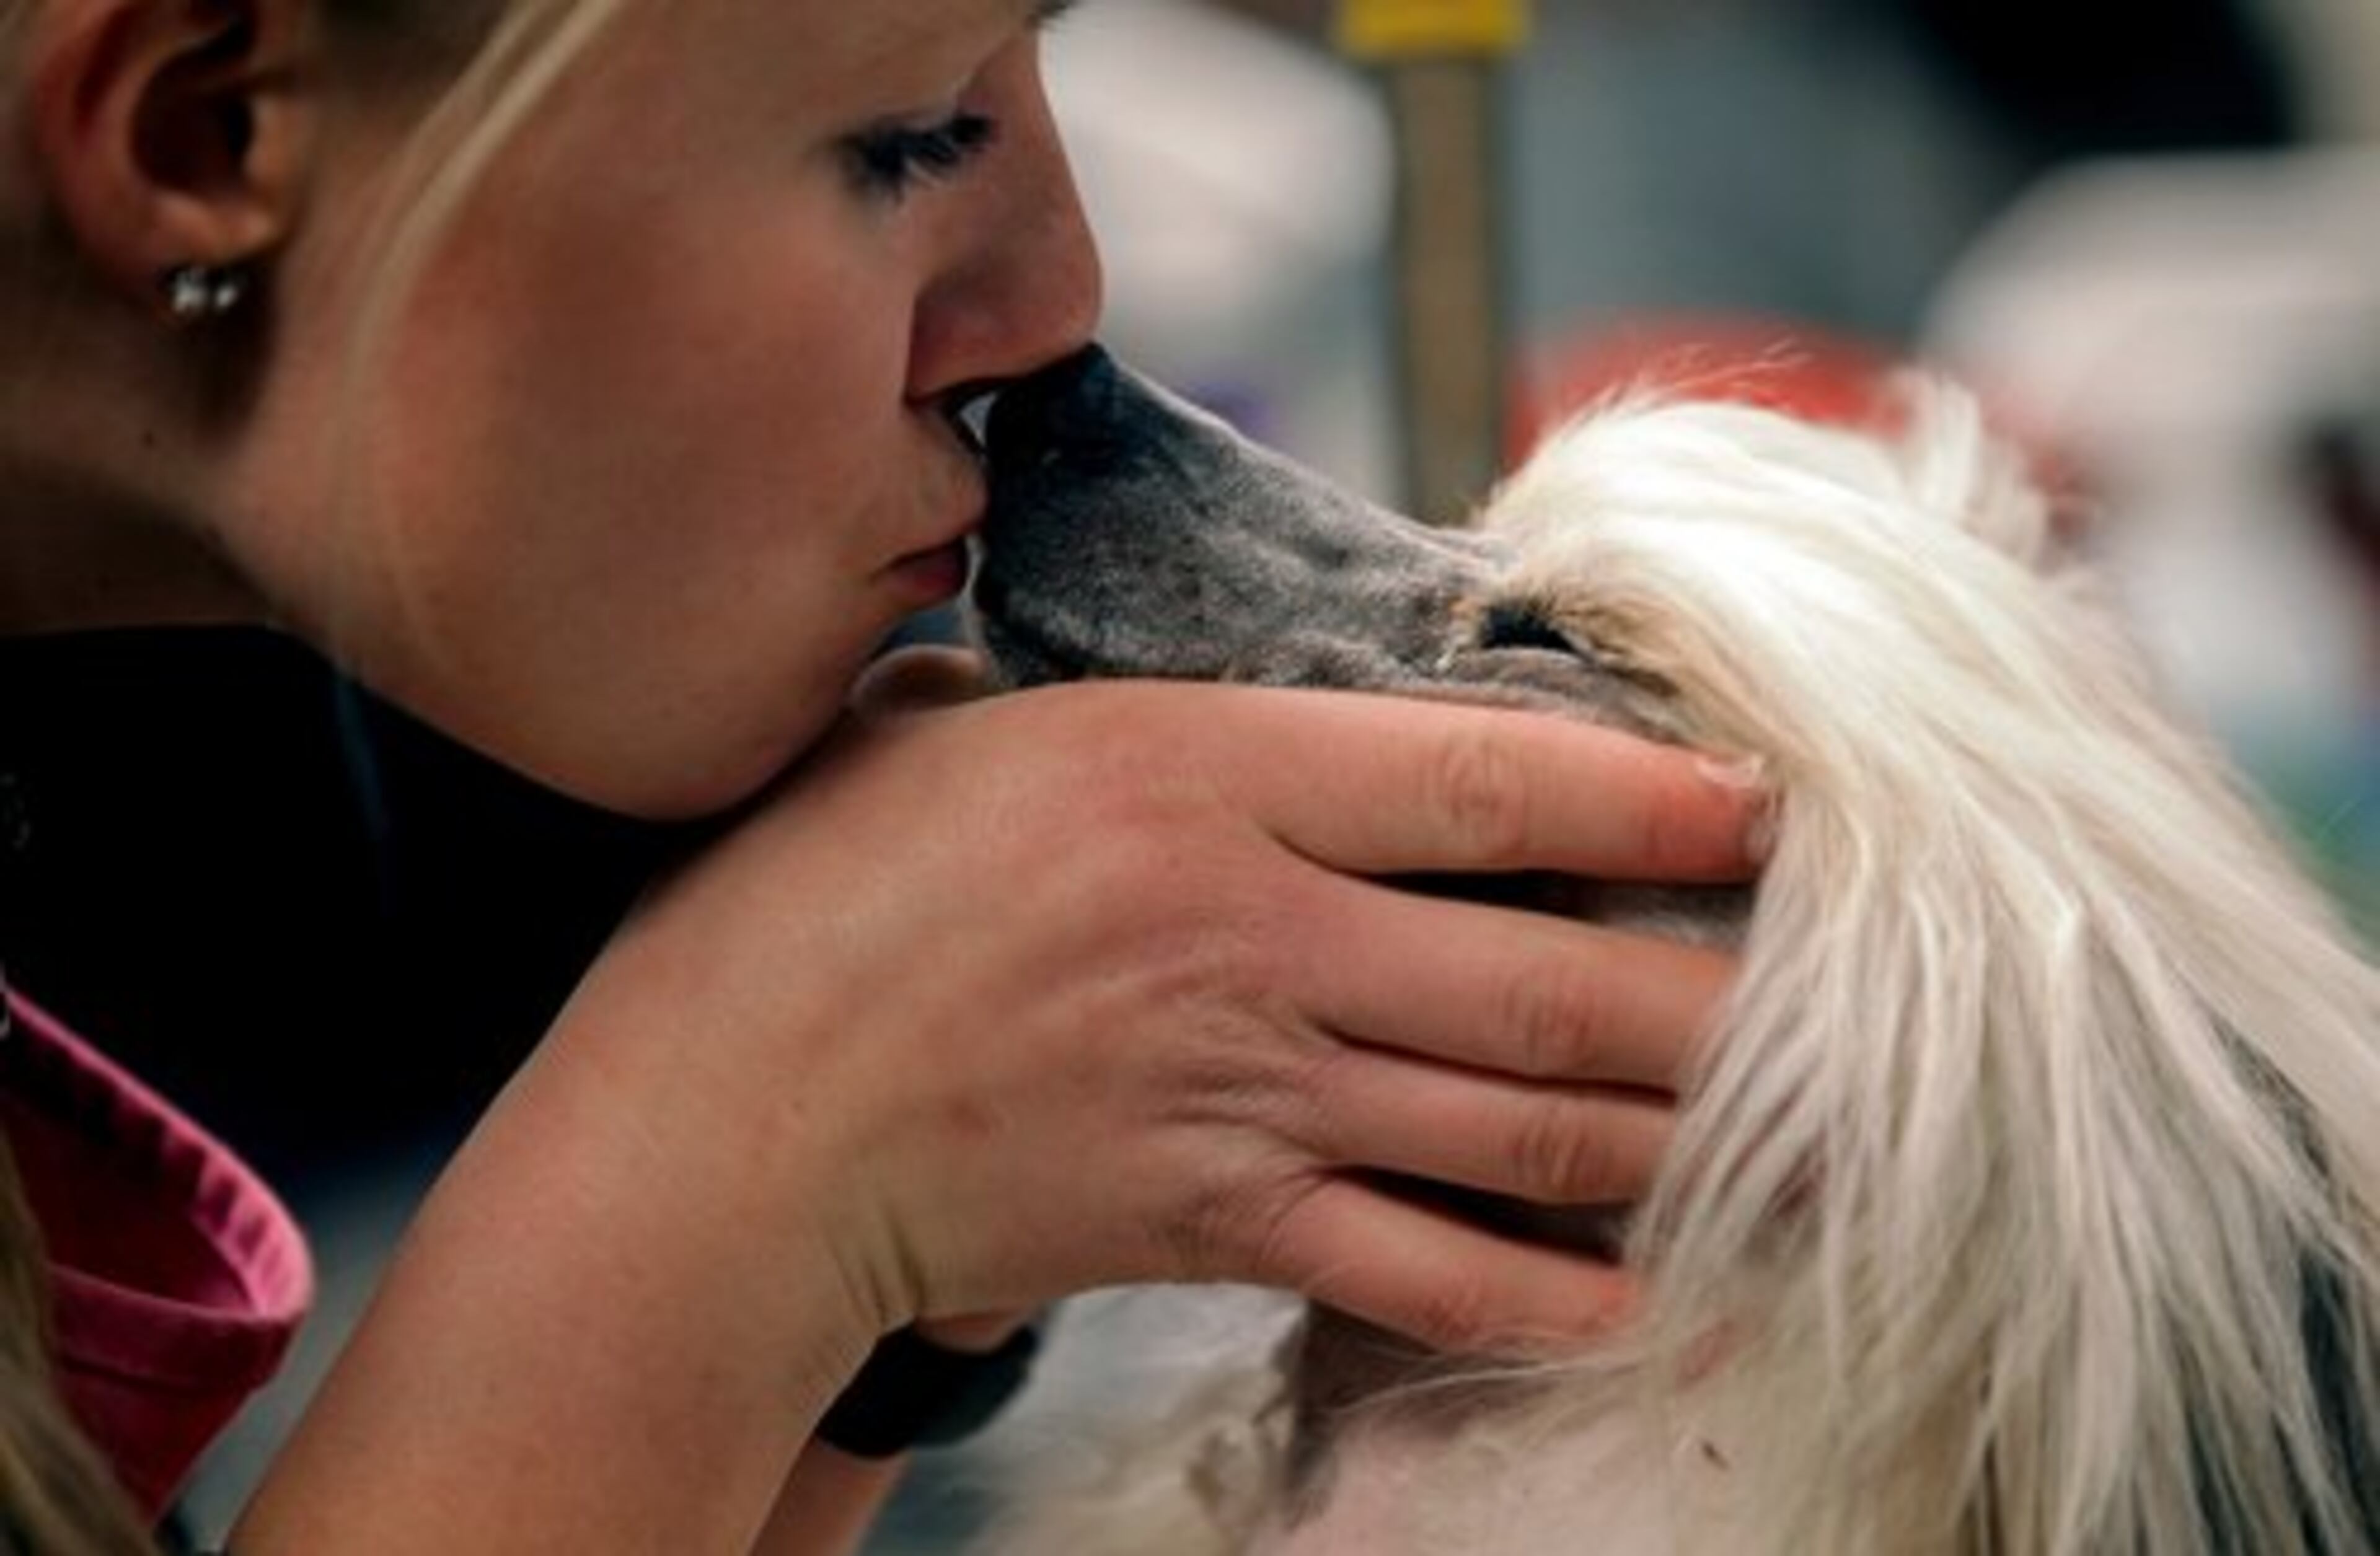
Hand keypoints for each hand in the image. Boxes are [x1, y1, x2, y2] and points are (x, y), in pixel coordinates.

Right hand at [574, 648, 1759, 1355]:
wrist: (724, 1127)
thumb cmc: (819, 896)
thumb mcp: (958, 730)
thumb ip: (1117, 706)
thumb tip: (1226, 692)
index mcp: (1193, 779)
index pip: (1480, 784)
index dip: (1648, 798)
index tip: (1760, 809)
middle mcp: (1248, 937)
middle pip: (1543, 981)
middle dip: (1710, 1000)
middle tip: (1823, 1000)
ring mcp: (1239, 1093)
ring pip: (1515, 1129)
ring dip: (1665, 1137)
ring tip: (1775, 1133)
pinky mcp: (1210, 1222)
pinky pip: (1417, 1269)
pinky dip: (1540, 1291)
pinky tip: (1637, 1290)